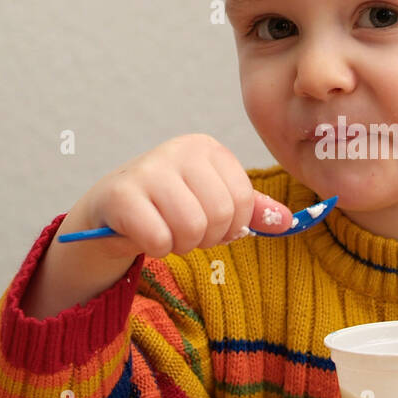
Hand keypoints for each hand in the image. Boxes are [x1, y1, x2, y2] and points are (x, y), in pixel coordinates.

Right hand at [73, 132, 293, 260]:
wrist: (111, 211)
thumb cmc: (168, 206)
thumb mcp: (212, 201)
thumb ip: (250, 209)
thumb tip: (287, 221)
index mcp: (207, 149)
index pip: (242, 199)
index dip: (231, 226)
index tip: (210, 225)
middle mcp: (179, 151)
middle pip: (219, 214)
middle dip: (206, 237)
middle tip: (185, 232)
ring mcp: (148, 169)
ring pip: (191, 228)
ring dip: (180, 244)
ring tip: (166, 232)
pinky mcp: (121, 194)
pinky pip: (159, 239)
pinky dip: (156, 248)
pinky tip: (144, 235)